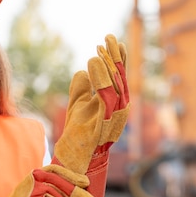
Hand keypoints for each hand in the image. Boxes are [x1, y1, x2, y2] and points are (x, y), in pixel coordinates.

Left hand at [52, 34, 129, 196]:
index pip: (119, 77)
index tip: (111, 40)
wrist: (74, 158)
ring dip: (108, 65)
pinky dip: (100, 78)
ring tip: (98, 49)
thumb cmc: (78, 133)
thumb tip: (82, 71)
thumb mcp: (77, 105)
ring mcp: (114, 117)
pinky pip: (104, 96)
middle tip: (108, 38)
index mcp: (116, 104)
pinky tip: (91, 64)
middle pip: (121, 78)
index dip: (117, 59)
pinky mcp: (104, 122)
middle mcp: (120, 109)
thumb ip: (81, 88)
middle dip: (115, 57)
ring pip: (116, 85)